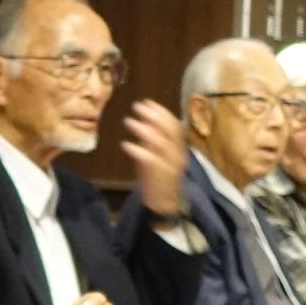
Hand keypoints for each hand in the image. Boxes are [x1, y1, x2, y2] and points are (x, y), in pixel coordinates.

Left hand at [118, 99, 192, 215]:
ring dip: (143, 129)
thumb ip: (156, 139)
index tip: (148, 102)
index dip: (162, 112)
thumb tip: (146, 118)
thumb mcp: (160, 155)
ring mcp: (170, 164)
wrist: (164, 202)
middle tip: (137, 106)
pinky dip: (136, 150)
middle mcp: (178, 154)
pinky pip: (148, 159)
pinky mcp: (159, 175)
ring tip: (128, 121)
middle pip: (170, 130)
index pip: (175, 125)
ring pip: (160, 142)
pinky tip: (125, 145)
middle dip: (154, 116)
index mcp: (180, 148)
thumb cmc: (160, 176)